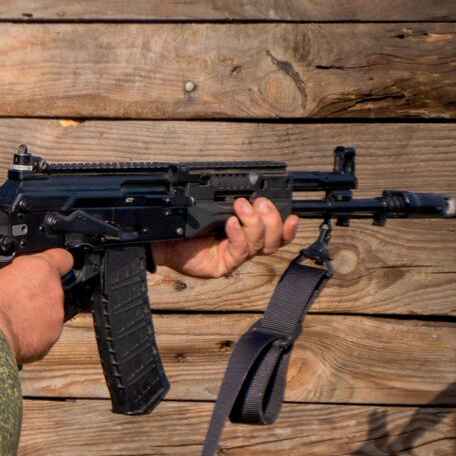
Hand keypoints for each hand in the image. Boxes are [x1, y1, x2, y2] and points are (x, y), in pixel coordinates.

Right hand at [0, 248, 74, 362]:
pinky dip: (33, 333)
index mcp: (41, 268)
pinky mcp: (51, 337)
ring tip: (13, 319)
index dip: (57, 262)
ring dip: (36, 313)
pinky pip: (44, 332)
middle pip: (52, 288)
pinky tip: (15, 333)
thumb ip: (8, 270)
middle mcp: (54, 291)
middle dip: (38, 292)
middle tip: (17, 298)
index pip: (64, 258)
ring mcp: (56, 316)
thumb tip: (6, 274)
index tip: (48, 267)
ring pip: (49, 311)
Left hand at [152, 196, 298, 279]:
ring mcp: (234, 257)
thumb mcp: (211, 206)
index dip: (287, 227)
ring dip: (254, 223)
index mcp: (246, 231)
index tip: (293, 215)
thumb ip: (232, 201)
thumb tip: (250, 189)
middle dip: (272, 219)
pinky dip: (237, 235)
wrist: (162, 238)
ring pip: (258, 245)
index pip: (275, 233)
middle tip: (260, 203)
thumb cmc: (185, 222)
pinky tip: (230, 224)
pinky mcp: (223, 266)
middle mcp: (244, 245)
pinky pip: (238, 252)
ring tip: (241, 207)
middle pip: (273, 240)